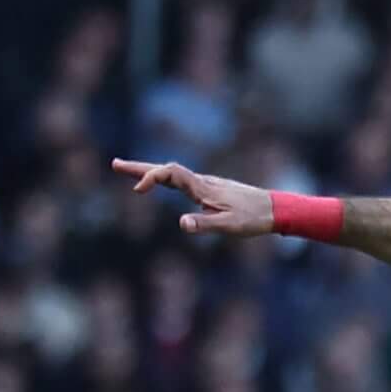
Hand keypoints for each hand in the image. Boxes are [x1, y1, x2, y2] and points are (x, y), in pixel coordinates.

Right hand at [112, 158, 274, 236]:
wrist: (276, 208)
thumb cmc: (253, 218)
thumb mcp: (229, 226)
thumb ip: (204, 224)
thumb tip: (181, 223)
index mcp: (202, 187)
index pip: (169, 173)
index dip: (150, 177)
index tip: (137, 190)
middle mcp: (202, 182)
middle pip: (165, 170)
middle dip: (139, 168)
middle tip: (114, 164)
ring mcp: (206, 184)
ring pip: (172, 174)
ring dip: (150, 172)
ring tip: (127, 173)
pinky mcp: (211, 190)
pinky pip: (181, 181)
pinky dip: (164, 179)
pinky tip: (161, 183)